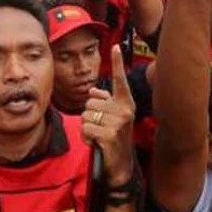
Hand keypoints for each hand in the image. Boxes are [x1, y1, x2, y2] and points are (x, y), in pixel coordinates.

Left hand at [82, 46, 135, 185]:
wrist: (120, 165)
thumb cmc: (115, 139)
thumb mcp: (113, 118)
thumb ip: (105, 103)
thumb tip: (93, 90)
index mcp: (126, 103)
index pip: (119, 80)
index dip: (117, 63)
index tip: (115, 46)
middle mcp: (125, 110)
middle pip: (90, 102)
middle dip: (90, 115)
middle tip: (101, 128)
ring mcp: (118, 122)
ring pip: (86, 115)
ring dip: (87, 128)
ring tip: (99, 136)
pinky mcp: (110, 134)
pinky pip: (86, 128)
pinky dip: (87, 138)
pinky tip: (97, 143)